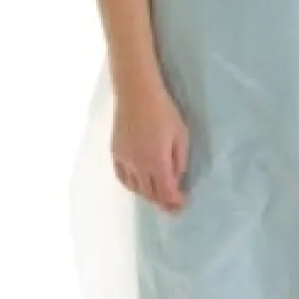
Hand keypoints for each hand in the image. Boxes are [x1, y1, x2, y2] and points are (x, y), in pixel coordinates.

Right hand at [111, 84, 190, 214]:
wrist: (136, 93)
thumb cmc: (164, 111)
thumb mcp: (181, 135)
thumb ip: (179, 160)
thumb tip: (176, 178)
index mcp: (157, 163)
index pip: (166, 193)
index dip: (175, 202)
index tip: (183, 203)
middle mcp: (139, 166)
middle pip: (150, 195)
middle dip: (163, 202)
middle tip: (173, 204)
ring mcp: (125, 161)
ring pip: (136, 189)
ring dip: (148, 195)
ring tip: (158, 193)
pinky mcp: (115, 153)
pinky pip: (123, 178)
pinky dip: (132, 185)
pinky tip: (138, 184)